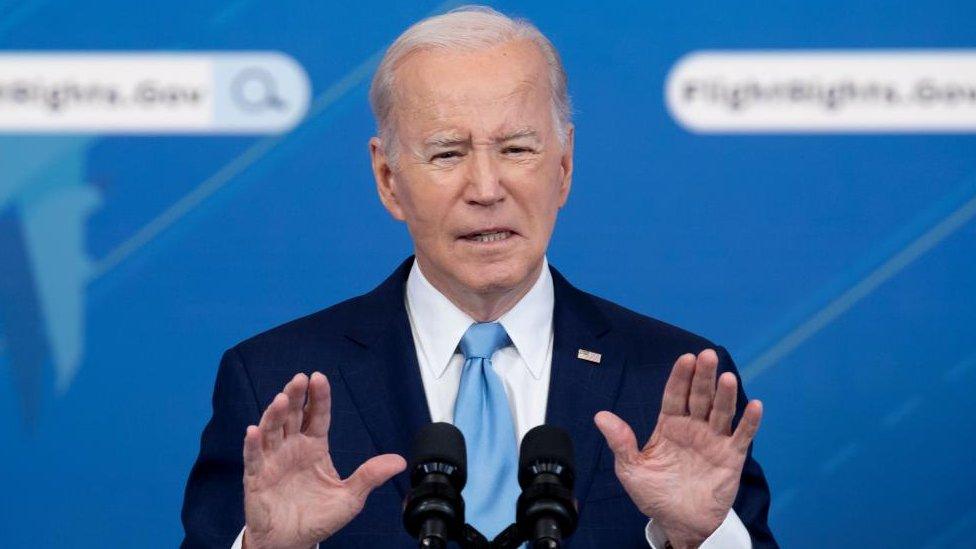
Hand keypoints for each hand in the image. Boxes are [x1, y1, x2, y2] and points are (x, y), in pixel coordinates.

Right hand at [242, 372, 405, 548]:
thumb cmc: (318, 518)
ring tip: (280, 399)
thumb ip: (370, 476)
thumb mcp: (350, 497)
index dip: (318, 397)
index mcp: (315, 447)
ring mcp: (273, 460)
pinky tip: (254, 430)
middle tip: (299, 379)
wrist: (292, 542)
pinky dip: (252, 444)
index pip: (317, 416)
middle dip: (295, 396)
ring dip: (274, 414)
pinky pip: (253, 458)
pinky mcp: (256, 478)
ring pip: (271, 430)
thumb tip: (399, 461)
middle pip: (292, 416)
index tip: (319, 378)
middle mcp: (292, 448)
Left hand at [594, 350, 761, 548]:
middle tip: (707, 356)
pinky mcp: (731, 457)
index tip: (685, 358)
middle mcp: (693, 427)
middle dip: (703, 377)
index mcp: (669, 425)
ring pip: (721, 412)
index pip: (674, 395)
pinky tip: (755, 405)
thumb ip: (621, 442)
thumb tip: (601, 416)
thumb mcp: (631, 469)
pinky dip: (749, 422)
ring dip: (725, 395)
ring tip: (726, 377)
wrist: (680, 523)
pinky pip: (742, 436)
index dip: (679, 377)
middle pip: (699, 397)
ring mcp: (713, 440)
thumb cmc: (655, 494)